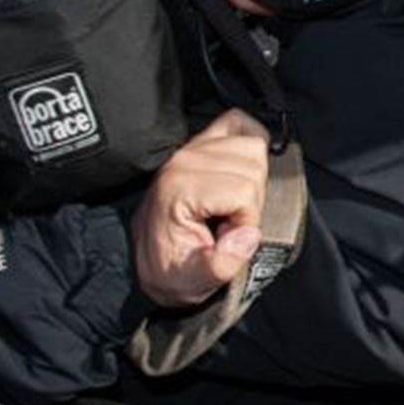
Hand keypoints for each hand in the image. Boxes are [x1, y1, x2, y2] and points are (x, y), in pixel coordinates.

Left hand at [132, 109, 269, 307]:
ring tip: (232, 202)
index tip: (226, 238)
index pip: (244, 192)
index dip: (245, 220)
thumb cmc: (171, 268)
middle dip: (251, 199)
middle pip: (253, 166)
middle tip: (229, 222)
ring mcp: (192, 147)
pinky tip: (240, 168)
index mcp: (178, 188)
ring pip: (254, 146)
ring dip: (253, 175)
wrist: (149, 260)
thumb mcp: (192, 282)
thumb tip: (248, 235)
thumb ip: (222, 265)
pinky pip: (240, 122)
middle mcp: (184, 160)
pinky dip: (249, 139)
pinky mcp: (201, 141)